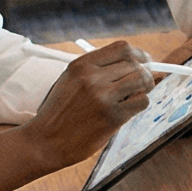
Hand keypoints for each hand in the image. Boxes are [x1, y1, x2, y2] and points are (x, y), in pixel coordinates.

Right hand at [18, 42, 152, 166]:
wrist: (46, 141)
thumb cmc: (61, 112)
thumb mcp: (71, 81)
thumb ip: (98, 69)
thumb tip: (137, 62)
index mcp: (81, 65)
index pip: (123, 48)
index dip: (139, 54)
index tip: (144, 62)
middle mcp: (92, 77)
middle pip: (135, 64)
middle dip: (144, 73)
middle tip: (142, 84)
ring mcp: (102, 96)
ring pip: (142, 79)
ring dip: (145, 87)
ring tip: (135, 96)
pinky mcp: (112, 116)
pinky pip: (142, 101)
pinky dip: (140, 104)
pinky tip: (128, 110)